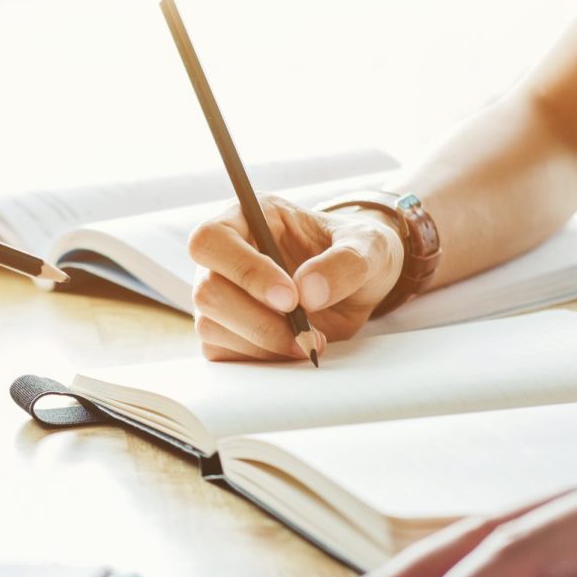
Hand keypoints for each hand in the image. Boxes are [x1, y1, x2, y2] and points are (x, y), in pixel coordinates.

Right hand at [186, 196, 401, 360]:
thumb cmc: (358, 251)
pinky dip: (259, 358)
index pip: (212, 239)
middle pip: (207, 290)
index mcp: (249, 218)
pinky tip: (292, 350)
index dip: (244, 271)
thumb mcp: (370, 247)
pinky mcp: (226, 330)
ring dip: (262, 343)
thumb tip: (308, 293)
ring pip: (210, 326)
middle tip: (306, 331)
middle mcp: (225, 255)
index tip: (291, 299)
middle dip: (258, 320)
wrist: (361, 284)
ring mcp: (221, 294)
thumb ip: (345, 262)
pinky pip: (221, 352)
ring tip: (309, 341)